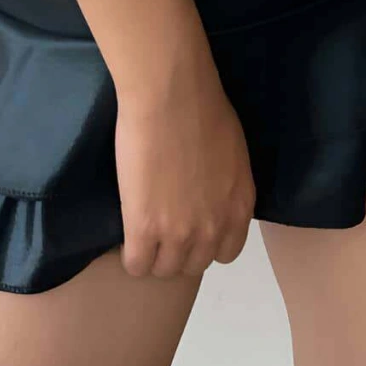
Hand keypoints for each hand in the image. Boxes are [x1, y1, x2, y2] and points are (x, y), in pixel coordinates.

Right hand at [114, 34, 255, 280]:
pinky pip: (136, 265)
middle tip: (161, 227)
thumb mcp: (233, 154)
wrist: (171, 95)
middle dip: (178, 250)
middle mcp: (214, 228)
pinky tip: (127, 235)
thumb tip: (213, 194)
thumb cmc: (203, 108)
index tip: (190, 227)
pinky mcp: (144, 229)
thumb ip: (227, 185)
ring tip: (142, 233)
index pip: (226, 254)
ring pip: (164, 270)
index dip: (205, 242)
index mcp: (239, 208)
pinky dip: (131, 256)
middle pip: (193, 265)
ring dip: (153, 255)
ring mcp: (179, 233)